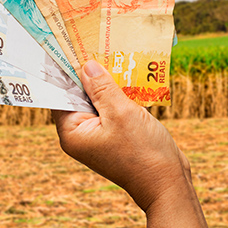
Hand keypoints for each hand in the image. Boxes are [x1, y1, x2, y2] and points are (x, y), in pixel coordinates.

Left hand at [51, 60, 190, 212]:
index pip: (59, 95)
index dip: (63, 72)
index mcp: (71, 132)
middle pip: (76, 96)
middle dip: (85, 74)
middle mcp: (79, 135)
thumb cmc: (143, 152)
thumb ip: (101, 88)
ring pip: (95, 101)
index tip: (64, 47)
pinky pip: (109, 109)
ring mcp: (96, 136)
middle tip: (89, 43)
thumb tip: (85, 66)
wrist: (168, 184)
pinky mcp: (113, 135)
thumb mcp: (121, 113)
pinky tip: (126, 76)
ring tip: (109, 54)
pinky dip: (116, 95)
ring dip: (104, 82)